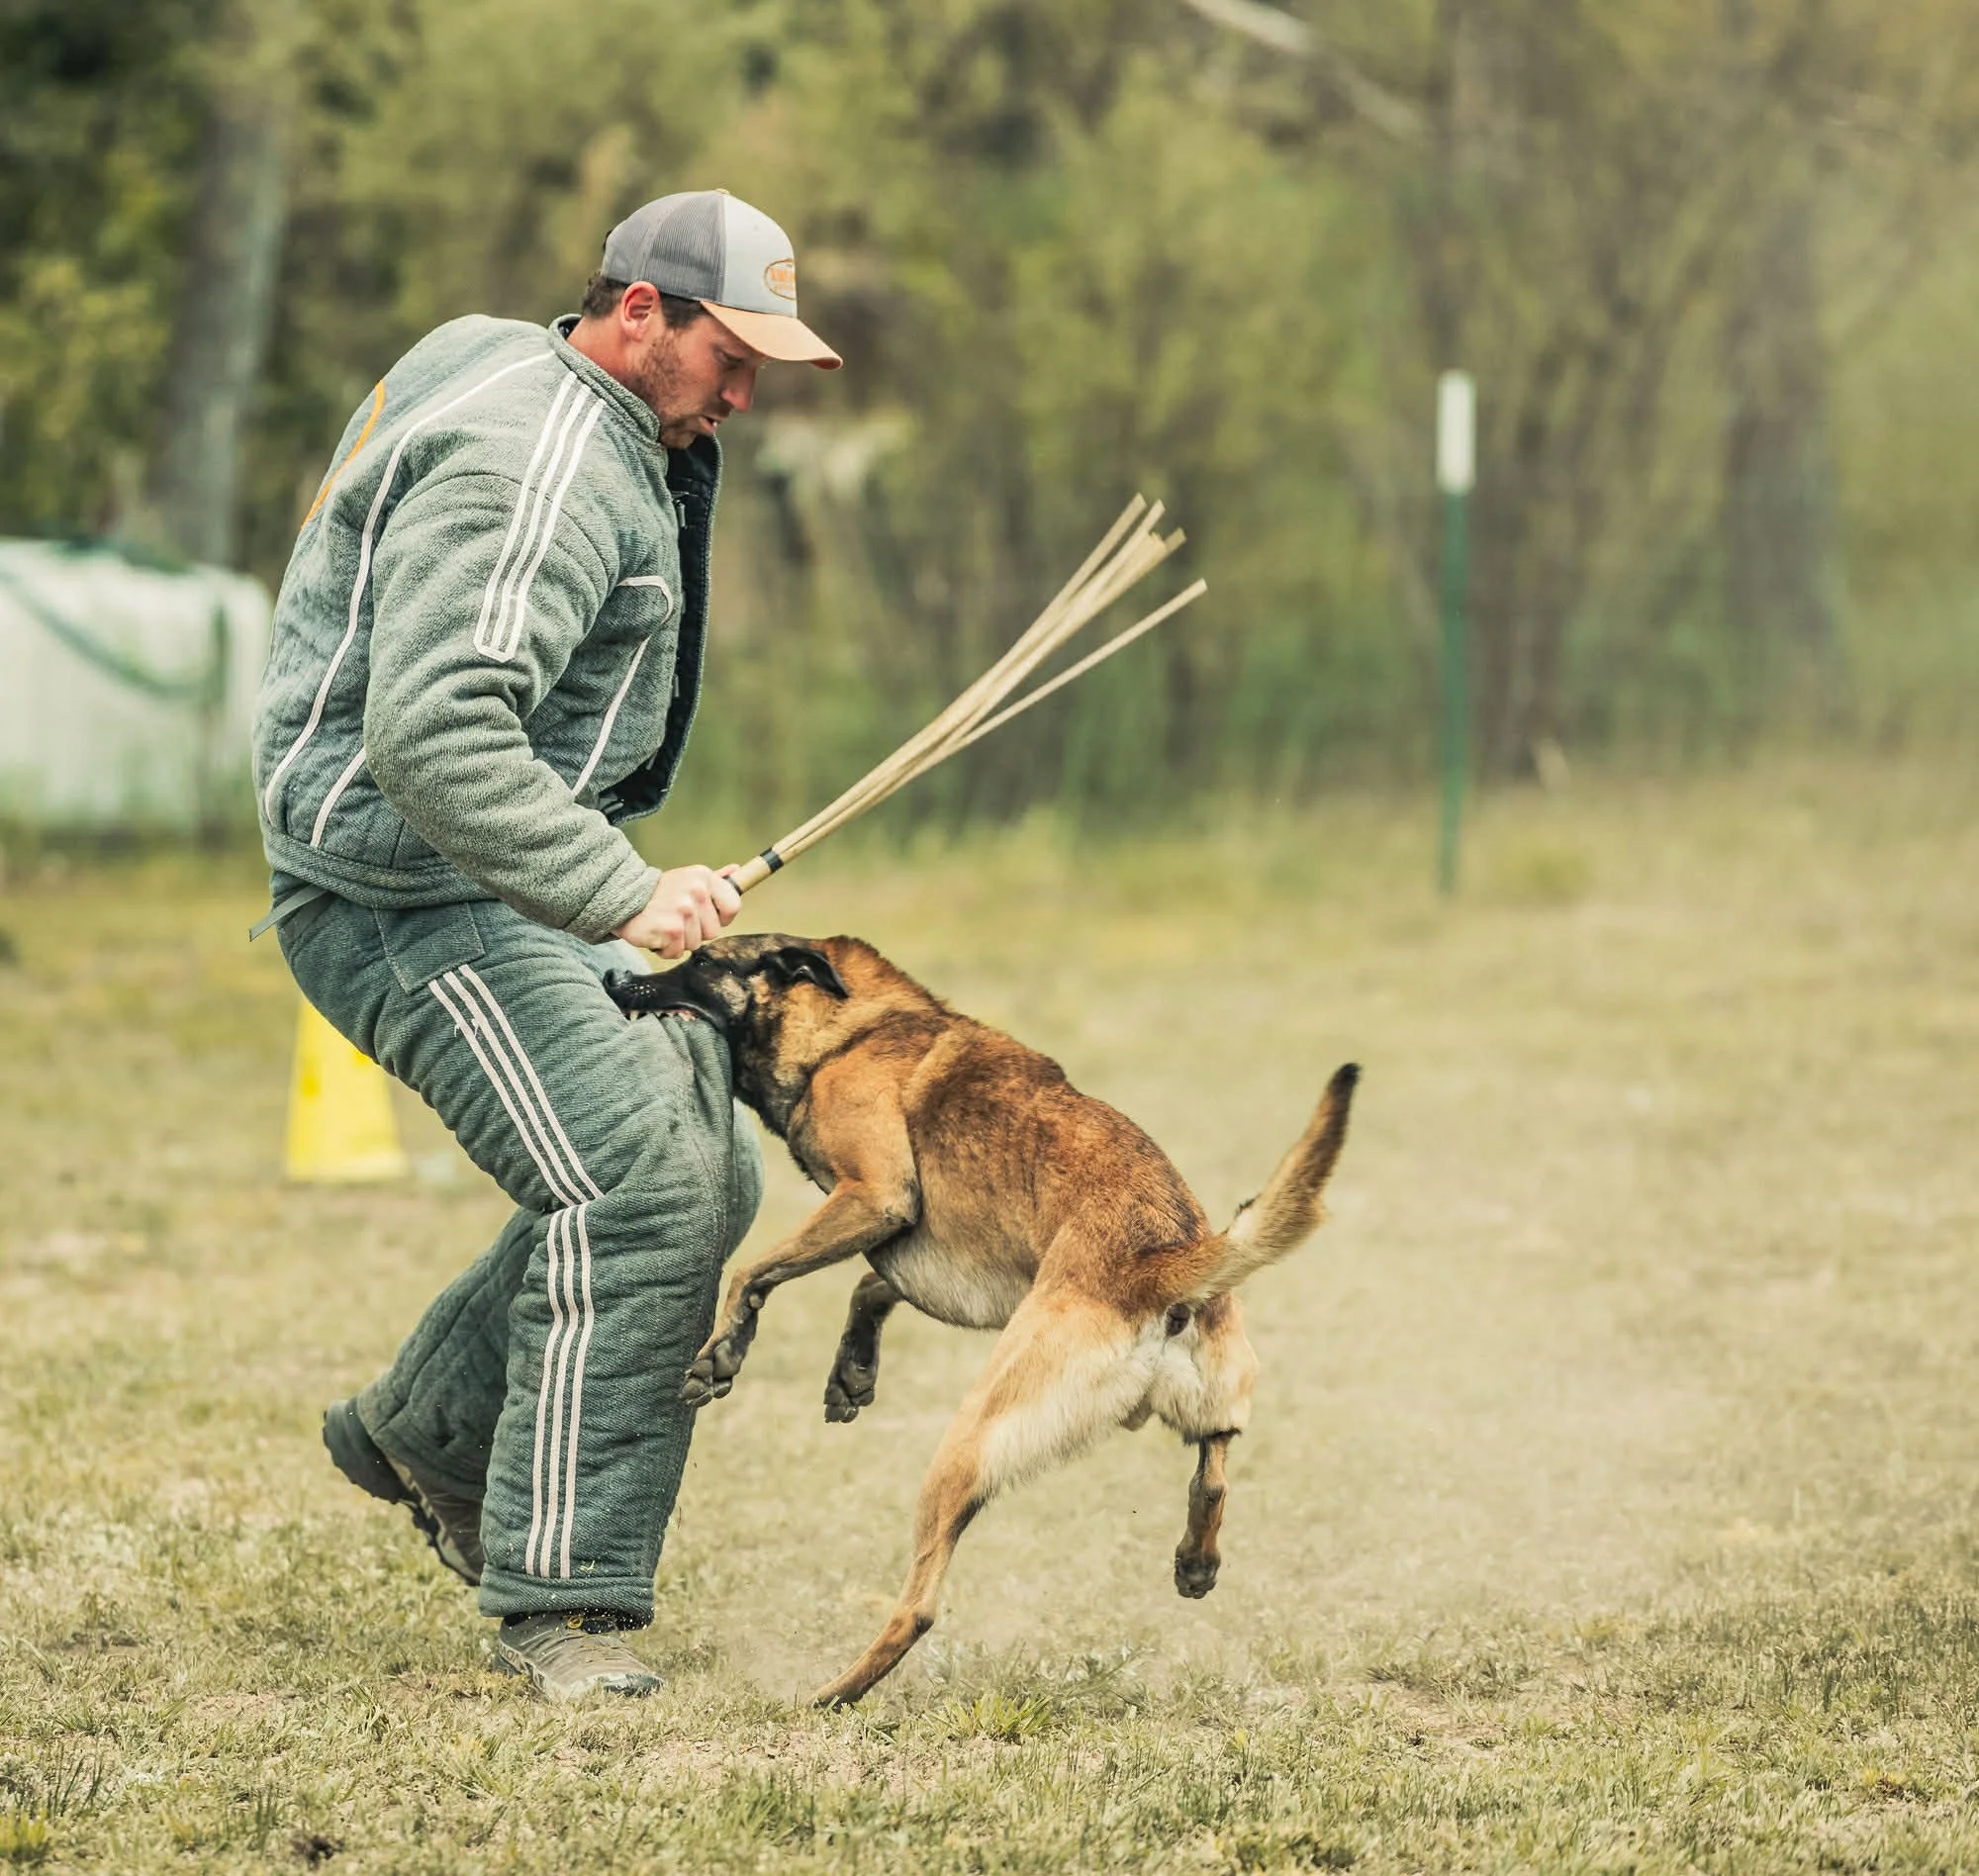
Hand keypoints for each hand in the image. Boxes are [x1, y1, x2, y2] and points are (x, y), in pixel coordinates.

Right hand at [613, 864, 740, 958]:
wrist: (621, 898)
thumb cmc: (658, 894)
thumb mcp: (688, 879)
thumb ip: (714, 878)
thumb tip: (736, 870)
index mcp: (704, 877)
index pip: (733, 906)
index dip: (720, 918)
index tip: (704, 916)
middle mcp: (696, 891)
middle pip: (713, 932)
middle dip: (695, 932)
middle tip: (676, 919)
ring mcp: (684, 910)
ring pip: (695, 944)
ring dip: (678, 941)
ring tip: (664, 924)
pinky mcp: (671, 929)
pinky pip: (677, 952)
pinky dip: (664, 949)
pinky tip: (656, 933)